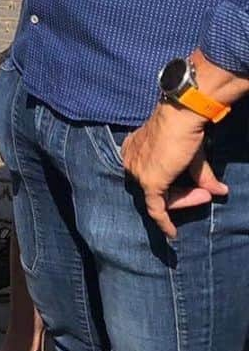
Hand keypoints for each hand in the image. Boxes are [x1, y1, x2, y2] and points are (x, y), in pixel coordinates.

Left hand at [122, 102, 227, 238]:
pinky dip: (164, 221)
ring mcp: (138, 172)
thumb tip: (219, 191)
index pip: (153, 177)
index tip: (197, 192)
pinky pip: (155, 208)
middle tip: (205, 195)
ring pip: (160, 198)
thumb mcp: (191, 157)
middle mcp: (131, 161)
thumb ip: (200, 176)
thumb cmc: (183, 131)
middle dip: (182, 195)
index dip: (176, 187)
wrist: (180, 118)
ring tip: (206, 194)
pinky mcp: (148, 182)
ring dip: (185, 199)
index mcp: (134, 151)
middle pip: (155, 188)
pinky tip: (172, 233)